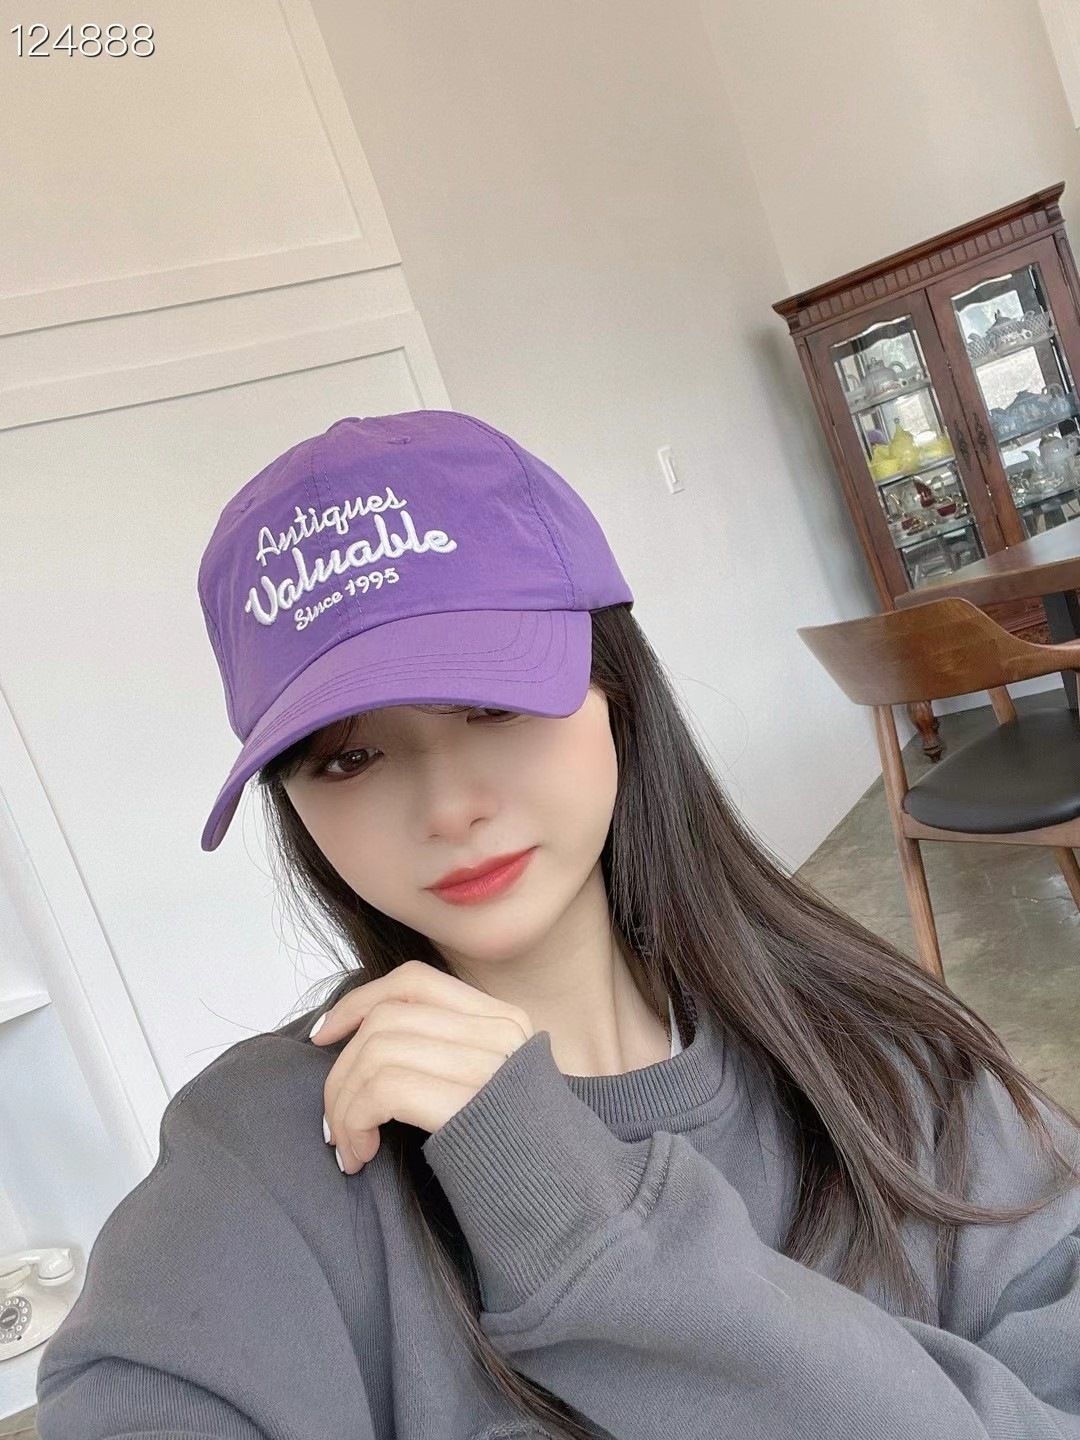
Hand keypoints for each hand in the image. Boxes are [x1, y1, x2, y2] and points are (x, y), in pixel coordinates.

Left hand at [309, 959, 534, 1172]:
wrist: (571, 1207)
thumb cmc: (519, 1156)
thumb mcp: (491, 1086)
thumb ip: (445, 1054)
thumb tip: (361, 1045)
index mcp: (503, 1020)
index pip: (413, 981)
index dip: (358, 1002)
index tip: (325, 1037)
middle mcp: (499, 1033)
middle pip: (386, 1019)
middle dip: (341, 1070)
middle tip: (334, 1121)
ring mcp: (487, 1066)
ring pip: (376, 1052)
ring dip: (343, 1103)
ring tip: (348, 1146)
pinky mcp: (468, 1105)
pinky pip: (382, 1088)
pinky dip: (355, 1120)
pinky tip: (362, 1155)